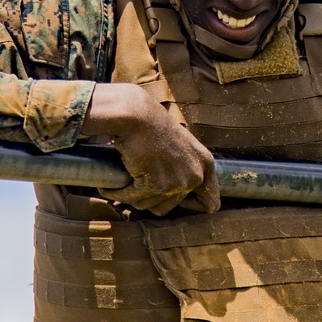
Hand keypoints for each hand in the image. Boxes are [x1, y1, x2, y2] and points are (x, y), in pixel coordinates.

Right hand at [82, 83, 219, 215]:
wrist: (137, 115)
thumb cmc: (152, 125)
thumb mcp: (180, 146)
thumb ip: (183, 167)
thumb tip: (174, 193)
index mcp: (205, 165)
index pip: (210, 202)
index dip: (192, 205)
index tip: (178, 203)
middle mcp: (196, 175)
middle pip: (168, 207)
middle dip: (150, 198)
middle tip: (137, 181)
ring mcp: (178, 182)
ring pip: (148, 205)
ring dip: (133, 196)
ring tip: (124, 179)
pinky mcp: (157, 185)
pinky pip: (133, 199)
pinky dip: (119, 194)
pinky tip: (110, 186)